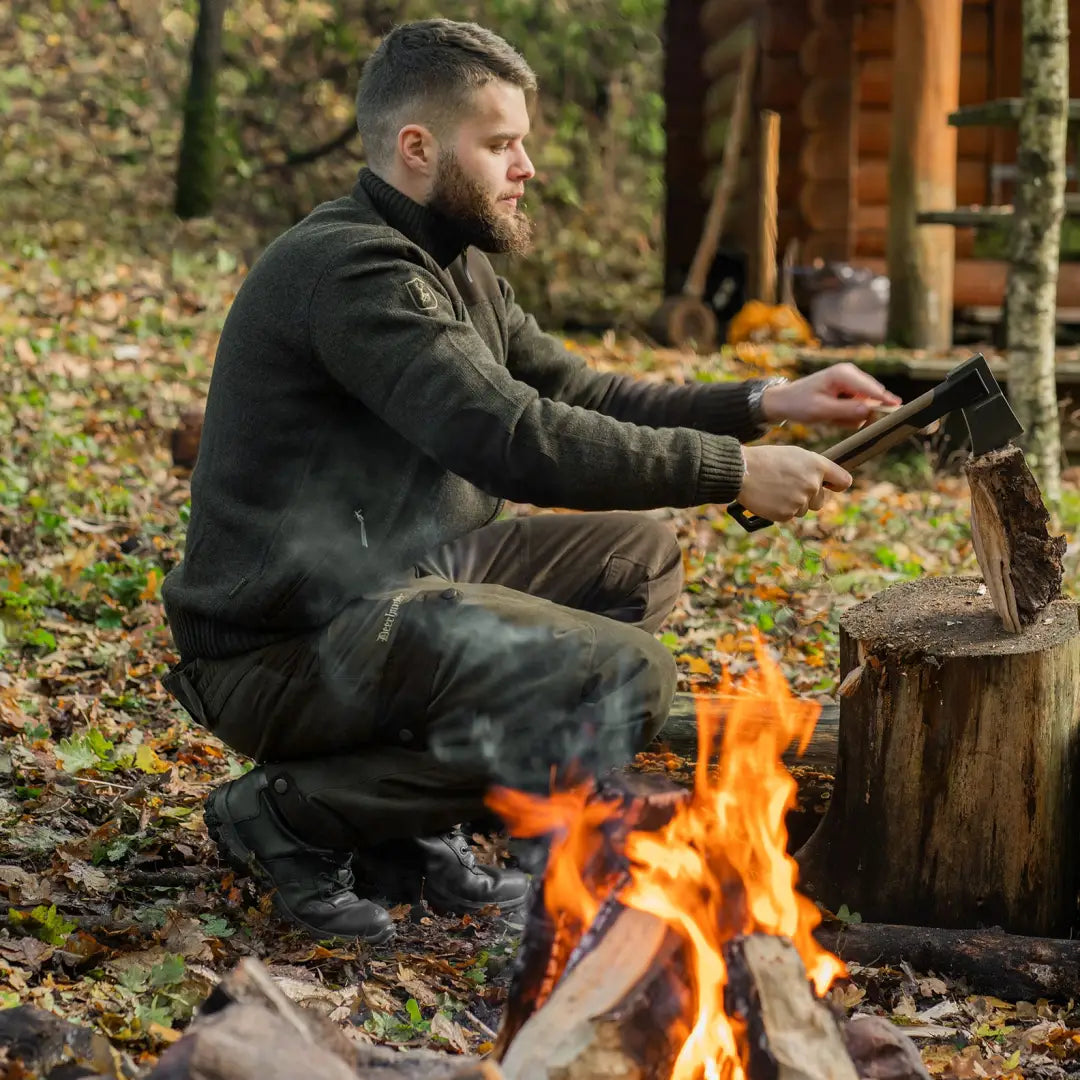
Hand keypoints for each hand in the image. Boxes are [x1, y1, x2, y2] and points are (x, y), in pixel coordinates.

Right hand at [736, 445, 852, 521]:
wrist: (741, 471)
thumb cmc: (765, 459)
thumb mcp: (793, 454)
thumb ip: (812, 467)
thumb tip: (823, 481)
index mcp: (816, 466)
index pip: (843, 481)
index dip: (836, 485)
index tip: (831, 486)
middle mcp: (812, 484)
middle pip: (820, 501)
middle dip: (807, 497)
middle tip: (787, 486)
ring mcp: (800, 501)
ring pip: (803, 510)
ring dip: (792, 504)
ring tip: (774, 490)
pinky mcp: (786, 514)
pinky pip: (788, 516)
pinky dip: (779, 510)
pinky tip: (769, 498)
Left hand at [760, 364, 900, 426]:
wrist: (784, 401)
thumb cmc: (799, 404)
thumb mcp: (821, 411)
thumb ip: (846, 411)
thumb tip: (870, 411)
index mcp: (844, 374)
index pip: (873, 389)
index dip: (887, 401)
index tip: (902, 409)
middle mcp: (851, 373)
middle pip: (872, 398)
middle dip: (858, 414)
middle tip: (835, 419)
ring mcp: (851, 381)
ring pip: (864, 405)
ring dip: (850, 416)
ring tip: (831, 416)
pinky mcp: (849, 389)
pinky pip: (857, 407)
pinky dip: (846, 415)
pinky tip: (832, 415)